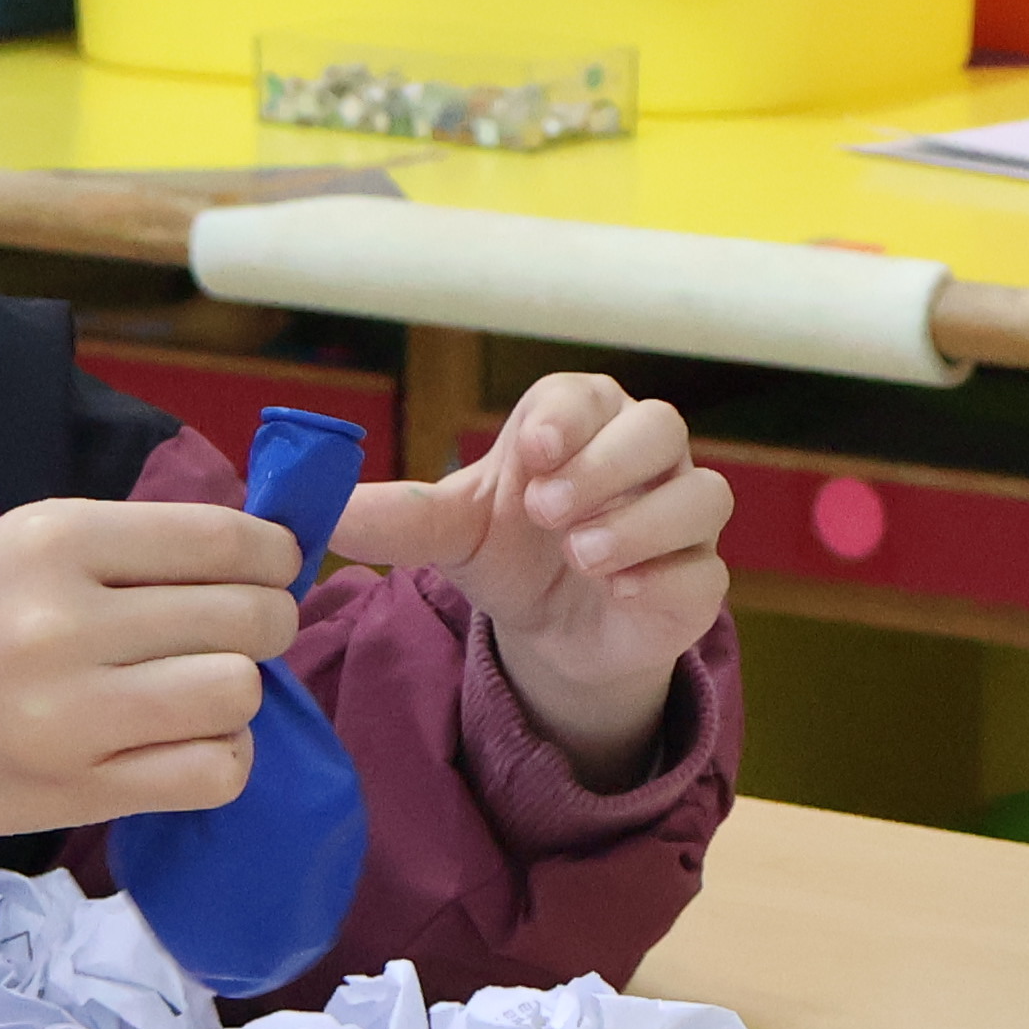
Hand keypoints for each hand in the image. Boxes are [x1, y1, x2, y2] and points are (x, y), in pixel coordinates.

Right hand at [0, 497, 308, 924]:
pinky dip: (221, 759)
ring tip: (196, 689)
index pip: (225, 539)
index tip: (273, 569)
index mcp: (49, 540)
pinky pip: (216, 772)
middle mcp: (61, 622)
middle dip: (266, 622)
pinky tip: (182, 744)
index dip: (275, 555)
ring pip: (240, 692)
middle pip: (248, 616)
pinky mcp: (79, 793)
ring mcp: (71, 715)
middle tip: (240, 633)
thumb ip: (127, 545)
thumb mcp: (11, 550)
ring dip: (238, 693)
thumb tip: (263, 551)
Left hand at [336, 374, 732, 783]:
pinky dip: (666, 576)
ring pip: (701, 493)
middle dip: (604, 465)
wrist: (554, 633)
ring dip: (642, 521)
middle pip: (660, 427)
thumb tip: (321, 508)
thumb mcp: (449, 534)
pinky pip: (707, 569)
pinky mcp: (698, 580)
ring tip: (581, 556)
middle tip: (547, 509)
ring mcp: (681, 518)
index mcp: (582, 424)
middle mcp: (644, 459)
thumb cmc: (509, 555)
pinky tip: (620, 591)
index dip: (568, 416)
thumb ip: (399, 516)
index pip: (589, 394)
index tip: (529, 449)